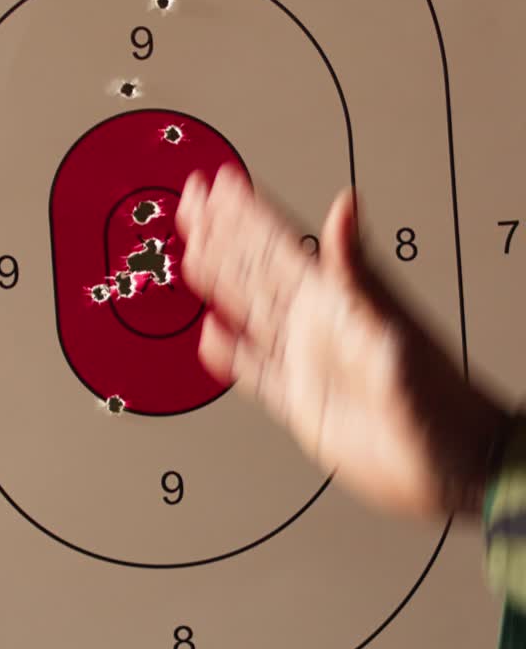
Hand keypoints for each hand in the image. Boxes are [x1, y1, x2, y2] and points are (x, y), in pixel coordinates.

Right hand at [176, 164, 507, 517]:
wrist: (456, 464)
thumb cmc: (441, 401)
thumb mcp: (394, 330)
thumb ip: (357, 272)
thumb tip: (346, 207)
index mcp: (337, 304)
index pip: (280, 247)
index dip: (249, 214)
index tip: (222, 184)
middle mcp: (319, 327)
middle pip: (257, 270)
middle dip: (224, 232)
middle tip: (194, 199)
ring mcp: (309, 363)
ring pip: (251, 311)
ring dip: (221, 279)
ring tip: (192, 248)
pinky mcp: (304, 404)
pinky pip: (257, 370)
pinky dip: (231, 353)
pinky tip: (212, 334)